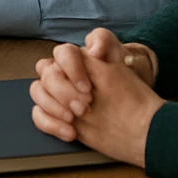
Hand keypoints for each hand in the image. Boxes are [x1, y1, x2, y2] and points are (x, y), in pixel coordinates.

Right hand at [30, 28, 163, 166]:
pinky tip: (70, 132)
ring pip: (37, 91)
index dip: (71, 69)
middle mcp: (67, 74)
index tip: (88, 88)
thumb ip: (105, 45)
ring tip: (74, 120)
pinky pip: (39, 115)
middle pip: (46, 73)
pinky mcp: (58, 116)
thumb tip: (92, 48)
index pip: (63, 53)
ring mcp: (60, 96)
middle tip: (84, 107)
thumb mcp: (123, 63)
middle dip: (63, 92)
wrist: (140, 128)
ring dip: (52, 106)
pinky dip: (50, 124)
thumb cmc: (132, 96)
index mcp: (80, 60)